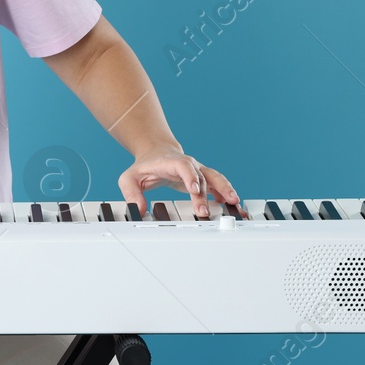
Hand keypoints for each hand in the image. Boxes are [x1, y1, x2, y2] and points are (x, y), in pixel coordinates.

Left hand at [117, 146, 237, 219]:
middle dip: (204, 195)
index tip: (194, 190)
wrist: (156, 152)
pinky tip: (234, 204)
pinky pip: (218, 185)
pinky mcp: (203, 179)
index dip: (190, 177)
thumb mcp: (129, 178)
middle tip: (204, 211)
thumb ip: (131, 193)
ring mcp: (198, 171)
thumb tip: (138, 209)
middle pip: (200, 177)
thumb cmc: (144, 166)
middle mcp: (188, 166)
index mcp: (172, 163)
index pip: (183, 166)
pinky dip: (226, 194)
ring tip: (234, 202)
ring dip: (225, 190)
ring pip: (215, 178)